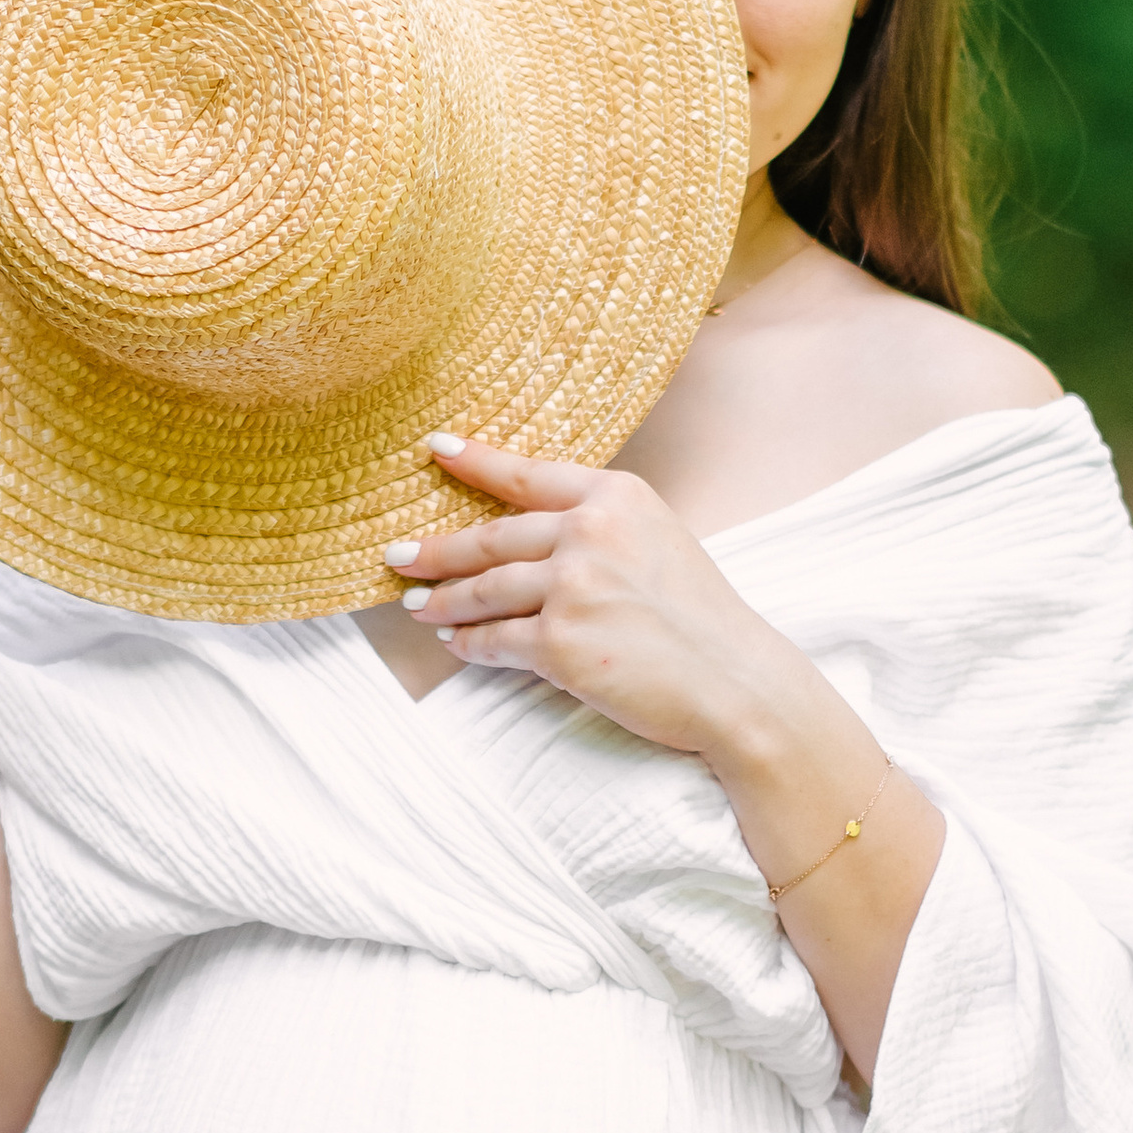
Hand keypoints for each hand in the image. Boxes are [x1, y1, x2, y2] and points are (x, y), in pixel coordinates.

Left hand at [385, 436, 793, 761]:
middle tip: (397, 554)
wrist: (735, 683)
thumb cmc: (704, 621)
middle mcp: (590, 533)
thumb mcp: (661, 542)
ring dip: (443, 600)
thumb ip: (604, 529)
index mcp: (618, 498)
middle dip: (437, 549)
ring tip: (416, 605)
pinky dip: (469, 644)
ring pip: (485, 590)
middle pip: (492, 537)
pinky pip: (495, 641)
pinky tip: (455, 644)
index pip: (529, 476)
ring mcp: (571, 587)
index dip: (478, 462)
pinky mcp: (558, 642)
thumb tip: (536, 539)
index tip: (437, 449)